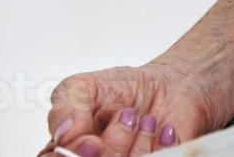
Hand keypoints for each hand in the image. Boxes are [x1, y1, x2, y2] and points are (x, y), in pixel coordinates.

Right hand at [38, 60, 217, 156]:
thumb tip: (63, 132)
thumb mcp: (83, 86)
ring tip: (148, 118)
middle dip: (112, 146)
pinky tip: (166, 130)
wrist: (169, 84)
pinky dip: (164, 145)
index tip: (92, 141)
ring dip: (140, 141)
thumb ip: (65, 107)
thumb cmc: (121, 88)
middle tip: (128, 115)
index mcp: (64, 151)